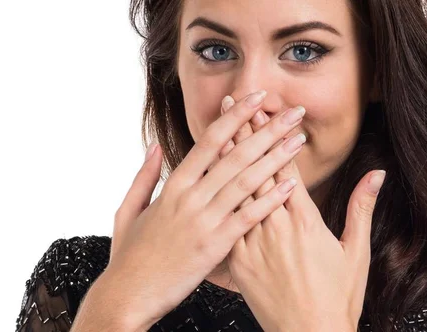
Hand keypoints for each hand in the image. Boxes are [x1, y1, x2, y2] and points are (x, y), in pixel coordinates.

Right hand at [101, 90, 303, 329]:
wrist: (128, 295)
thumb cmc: (130, 255)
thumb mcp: (129, 209)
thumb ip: (144, 176)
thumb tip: (155, 146)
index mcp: (173, 185)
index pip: (209, 140)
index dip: (236, 116)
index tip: (257, 98)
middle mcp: (190, 197)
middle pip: (235, 154)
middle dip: (267, 130)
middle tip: (293, 112)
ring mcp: (204, 220)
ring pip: (246, 180)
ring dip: (276, 158)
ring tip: (298, 140)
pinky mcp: (215, 245)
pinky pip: (248, 217)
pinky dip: (270, 200)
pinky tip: (291, 186)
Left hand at [219, 100, 385, 331]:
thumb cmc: (337, 298)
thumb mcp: (356, 251)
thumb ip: (361, 208)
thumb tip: (377, 174)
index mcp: (303, 220)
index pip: (285, 166)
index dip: (273, 134)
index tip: (265, 109)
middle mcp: (274, 226)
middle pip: (255, 169)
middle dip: (244, 131)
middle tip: (233, 103)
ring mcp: (251, 243)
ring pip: (234, 190)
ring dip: (226, 156)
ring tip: (216, 128)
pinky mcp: (237, 261)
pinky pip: (223, 222)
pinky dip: (215, 196)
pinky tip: (205, 179)